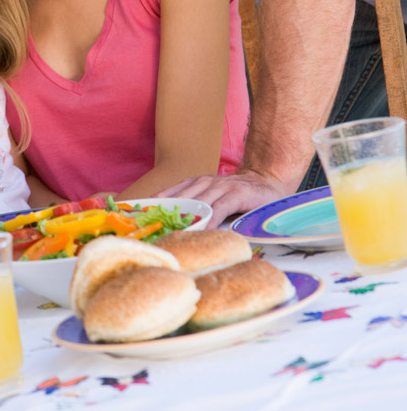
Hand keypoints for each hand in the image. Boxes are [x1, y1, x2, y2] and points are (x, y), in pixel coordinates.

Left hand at [158, 169, 293, 227]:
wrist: (268, 180)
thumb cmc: (239, 194)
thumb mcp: (216, 197)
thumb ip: (201, 207)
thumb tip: (180, 228)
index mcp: (198, 183)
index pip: (173, 192)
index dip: (158, 203)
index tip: (140, 213)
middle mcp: (207, 182)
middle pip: (182, 197)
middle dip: (167, 212)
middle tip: (153, 226)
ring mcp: (222, 187)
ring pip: (199, 202)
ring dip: (185, 217)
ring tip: (172, 231)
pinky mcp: (237, 194)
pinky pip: (220, 207)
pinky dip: (211, 218)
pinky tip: (203, 228)